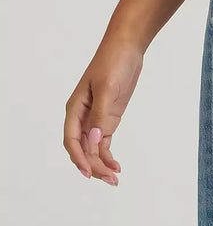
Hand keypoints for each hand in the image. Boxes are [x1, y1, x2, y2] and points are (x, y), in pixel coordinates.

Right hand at [63, 36, 143, 185]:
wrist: (128, 47)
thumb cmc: (113, 62)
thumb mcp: (107, 87)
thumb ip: (100, 115)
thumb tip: (94, 140)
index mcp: (75, 108)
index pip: (72, 140)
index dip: (78, 158)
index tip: (89, 172)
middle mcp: (82, 116)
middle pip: (83, 148)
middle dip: (93, 166)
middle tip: (109, 179)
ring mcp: (96, 118)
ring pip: (93, 149)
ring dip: (101, 164)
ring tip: (114, 179)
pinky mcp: (108, 117)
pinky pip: (104, 142)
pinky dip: (108, 155)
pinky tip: (115, 166)